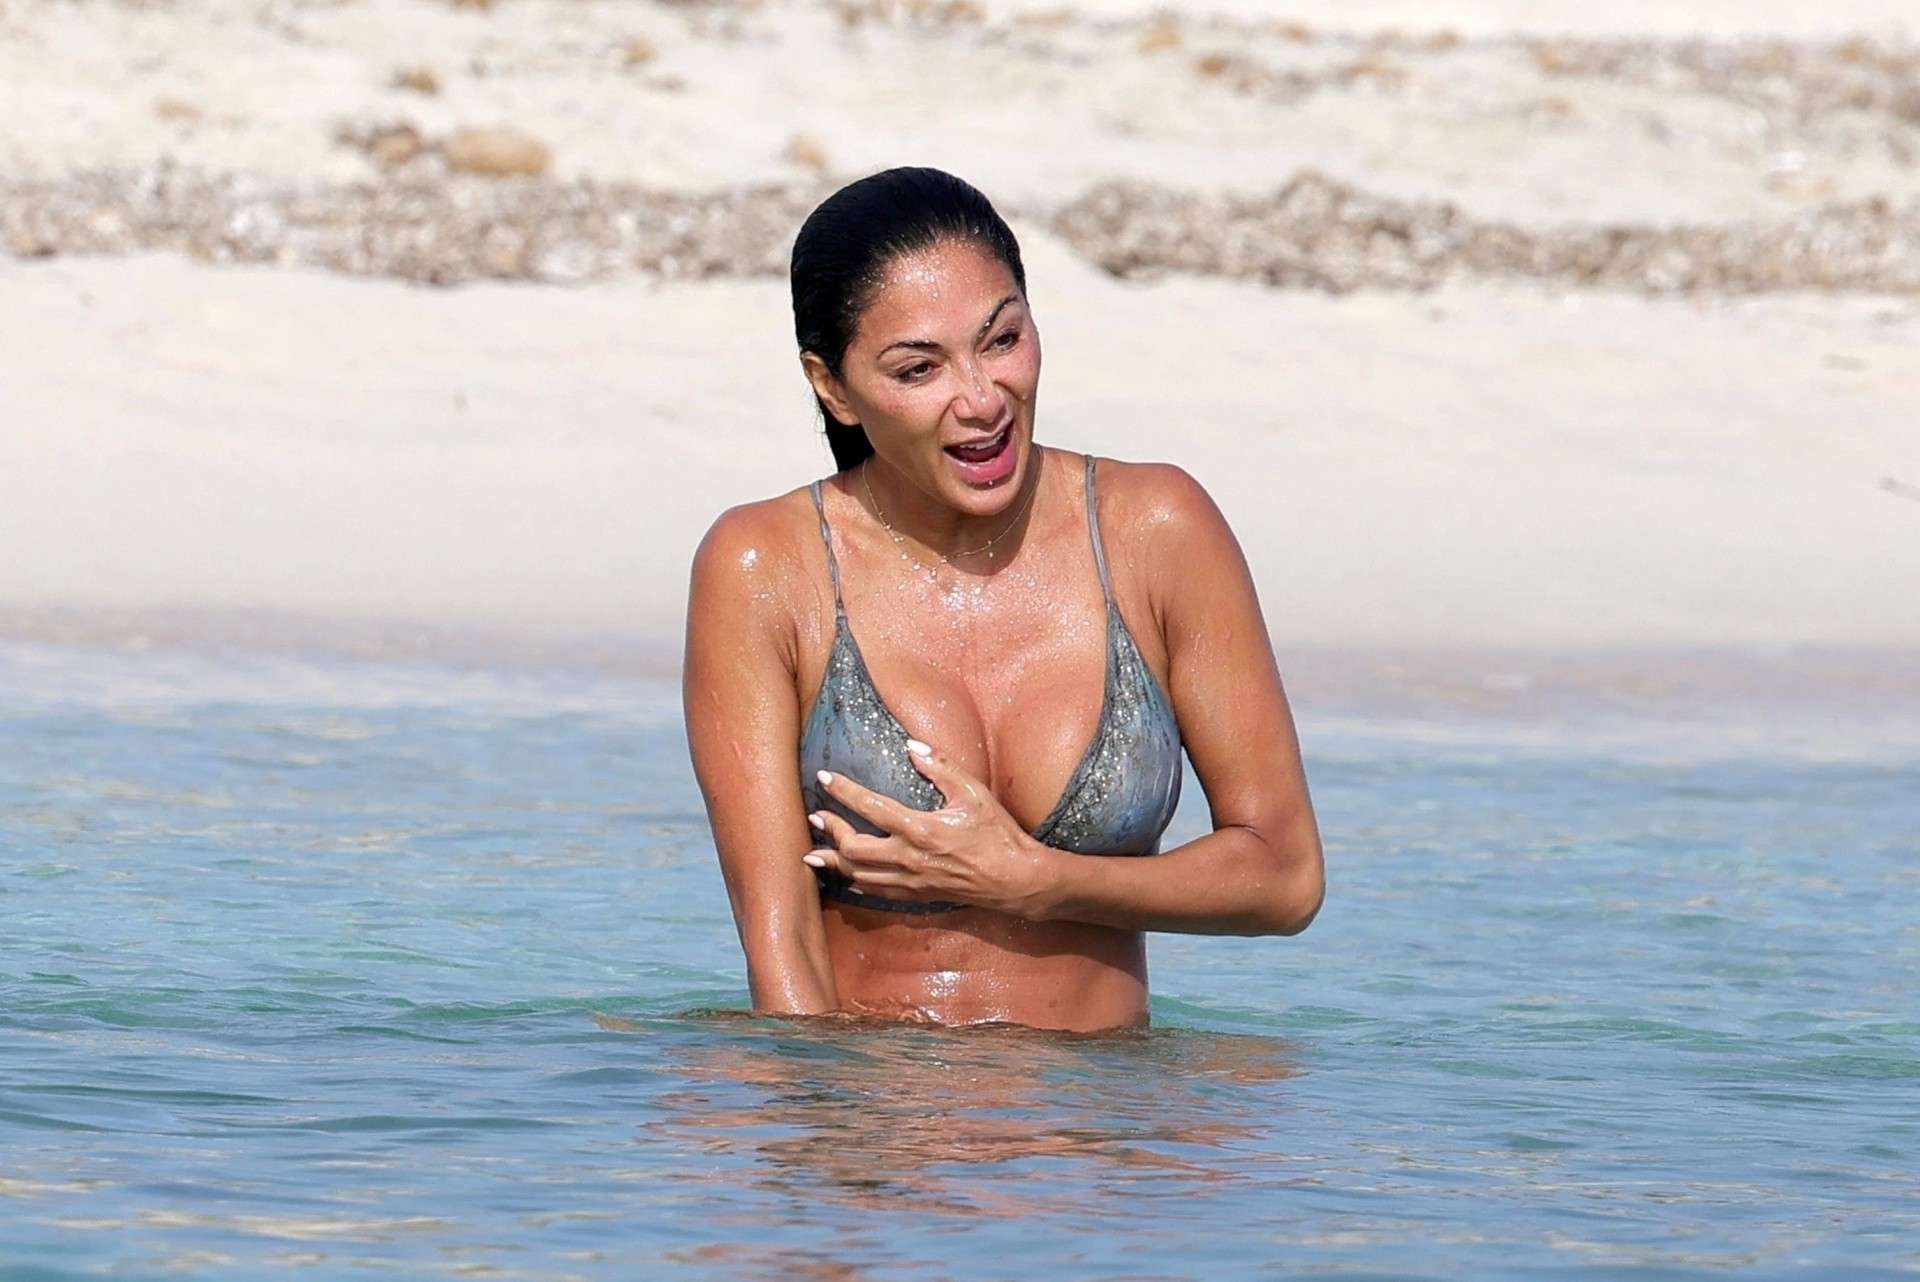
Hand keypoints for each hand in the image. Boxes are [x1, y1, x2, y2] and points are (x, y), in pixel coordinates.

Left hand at [804, 740, 1054, 917]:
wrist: (1015, 880)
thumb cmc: (997, 834)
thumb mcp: (974, 794)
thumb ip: (941, 768)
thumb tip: (913, 747)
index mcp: (921, 829)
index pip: (871, 807)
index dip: (843, 791)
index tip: (824, 778)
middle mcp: (910, 858)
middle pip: (854, 849)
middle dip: (830, 831)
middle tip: (815, 817)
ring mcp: (911, 881)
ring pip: (859, 875)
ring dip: (834, 863)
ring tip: (813, 853)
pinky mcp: (917, 896)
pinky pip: (876, 892)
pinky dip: (856, 883)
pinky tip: (846, 878)